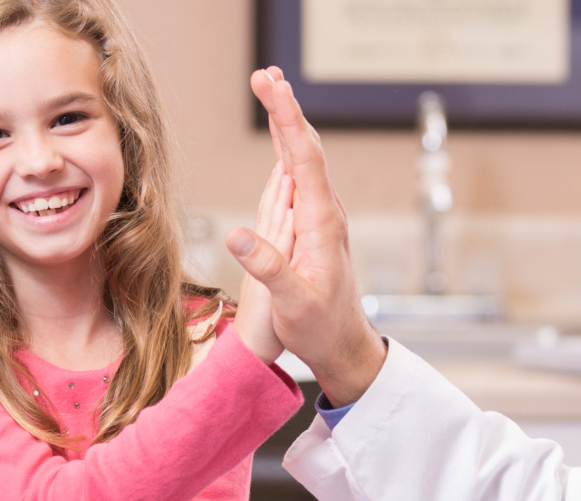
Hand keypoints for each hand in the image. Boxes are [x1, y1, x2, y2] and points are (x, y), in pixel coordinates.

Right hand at [226, 67, 385, 405]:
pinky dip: (287, 150)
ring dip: (287, 123)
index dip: (287, 118)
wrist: (344, 346)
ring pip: (303, 159)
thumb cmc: (320, 328)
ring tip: (273, 92)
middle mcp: (324, 213)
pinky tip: (282, 143)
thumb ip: (268, 268)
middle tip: (265, 74)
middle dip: (285, 108)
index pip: (303, 157)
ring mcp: (319, 219)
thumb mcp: (294, 303)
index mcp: (321, 223)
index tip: (273, 86)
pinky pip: (299, 179)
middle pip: (305, 147)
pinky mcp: (312, 228)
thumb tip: (236, 233)